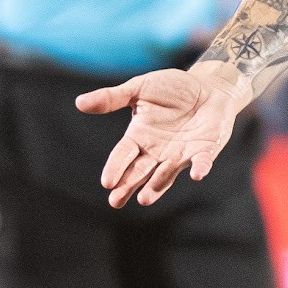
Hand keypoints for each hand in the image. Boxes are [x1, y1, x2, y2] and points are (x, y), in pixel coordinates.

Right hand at [76, 66, 246, 207]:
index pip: (123, 155)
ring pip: (166, 173)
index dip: (115, 168)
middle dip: (128, 186)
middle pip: (139, 172)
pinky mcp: (204, 151)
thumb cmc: (172, 88)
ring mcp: (181, 154)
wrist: (208, 87)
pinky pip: (201, 162)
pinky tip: (197, 174)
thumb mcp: (140, 89)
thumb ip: (113, 98)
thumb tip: (79, 102)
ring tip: (145, 198)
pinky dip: (200, 168)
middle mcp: (157, 151)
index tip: (107, 182)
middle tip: (116, 201)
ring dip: (157, 185)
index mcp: (139, 137)